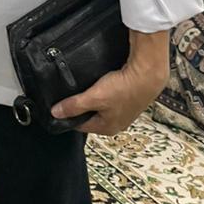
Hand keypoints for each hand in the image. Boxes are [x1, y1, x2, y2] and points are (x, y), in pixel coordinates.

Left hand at [51, 34, 169, 135]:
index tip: (56, 106)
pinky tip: (98, 82)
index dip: (67, 116)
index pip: (80, 125)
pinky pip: (108, 97)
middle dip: (79, 106)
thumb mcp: (94, 97)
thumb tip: (55, 113)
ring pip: (99, 106)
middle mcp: (116, 123)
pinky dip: (101, 91)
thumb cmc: (123, 88)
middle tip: (67, 93)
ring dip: (91, 97)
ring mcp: (122, 111)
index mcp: (107, 128)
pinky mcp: (127, 98)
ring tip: (82, 86)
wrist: (147, 75)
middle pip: (90, 116)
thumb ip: (74, 106)